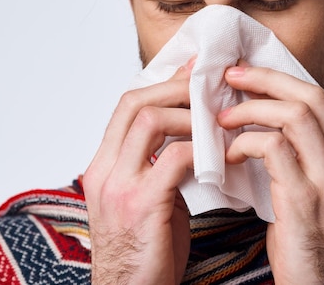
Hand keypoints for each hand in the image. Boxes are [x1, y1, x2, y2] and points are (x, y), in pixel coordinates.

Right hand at [83, 59, 194, 284]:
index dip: (162, 84)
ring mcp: (118, 186)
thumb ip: (158, 165)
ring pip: (150, 121)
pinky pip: (175, 158)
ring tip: (216, 117)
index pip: (126, 106)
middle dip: (175, 87)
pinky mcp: (141, 205)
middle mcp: (104, 170)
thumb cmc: (144, 251)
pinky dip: (200, 148)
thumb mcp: (145, 200)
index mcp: (103, 166)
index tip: (192, 72)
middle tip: (208, 84)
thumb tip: (188, 134)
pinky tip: (220, 153)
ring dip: (189, 113)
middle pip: (135, 103)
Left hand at [218, 64, 323, 283]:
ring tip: (222, 118)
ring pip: (294, 116)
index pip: (319, 100)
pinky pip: (273, 149)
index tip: (248, 74)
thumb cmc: (307, 245)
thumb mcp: (313, 196)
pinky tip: (228, 154)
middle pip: (309, 97)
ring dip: (251, 109)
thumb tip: (262, 128)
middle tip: (230, 77)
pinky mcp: (304, 200)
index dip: (281, 79)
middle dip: (265, 79)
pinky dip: (245, 143)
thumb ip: (299, 160)